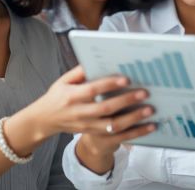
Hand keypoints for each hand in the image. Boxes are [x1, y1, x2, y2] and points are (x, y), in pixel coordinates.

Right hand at [24, 66, 153, 140]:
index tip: (126, 79)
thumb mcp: (64, 80)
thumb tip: (97, 59)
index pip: (93, 90)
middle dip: (126, 101)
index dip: (109, 84)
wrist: (44, 120)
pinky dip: (134, 132)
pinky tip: (148, 127)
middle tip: (145, 93)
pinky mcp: (93, 134)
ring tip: (150, 110)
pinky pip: (116, 136)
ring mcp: (87, 126)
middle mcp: (80, 112)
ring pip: (113, 125)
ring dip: (133, 119)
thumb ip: (80, 71)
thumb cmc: (58, 96)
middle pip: (106, 108)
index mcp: (72, 96)